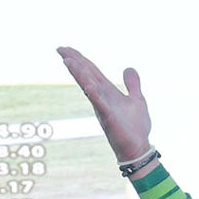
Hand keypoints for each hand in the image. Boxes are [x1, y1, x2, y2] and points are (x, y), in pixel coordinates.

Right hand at [58, 45, 153, 165]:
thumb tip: (128, 68)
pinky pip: (100, 104)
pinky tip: (88, 85)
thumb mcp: (137, 99)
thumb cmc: (136, 127)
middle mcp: (102, 98)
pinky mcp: (109, 118)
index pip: (91, 71)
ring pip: (88, 87)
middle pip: (86, 75)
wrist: (138, 149)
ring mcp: (103, 108)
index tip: (66, 49)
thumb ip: (132, 84)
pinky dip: (94, 94)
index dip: (80, 59)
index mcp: (107, 92)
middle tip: (59, 48)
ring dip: (79, 74)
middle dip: (74, 61)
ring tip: (68, 60)